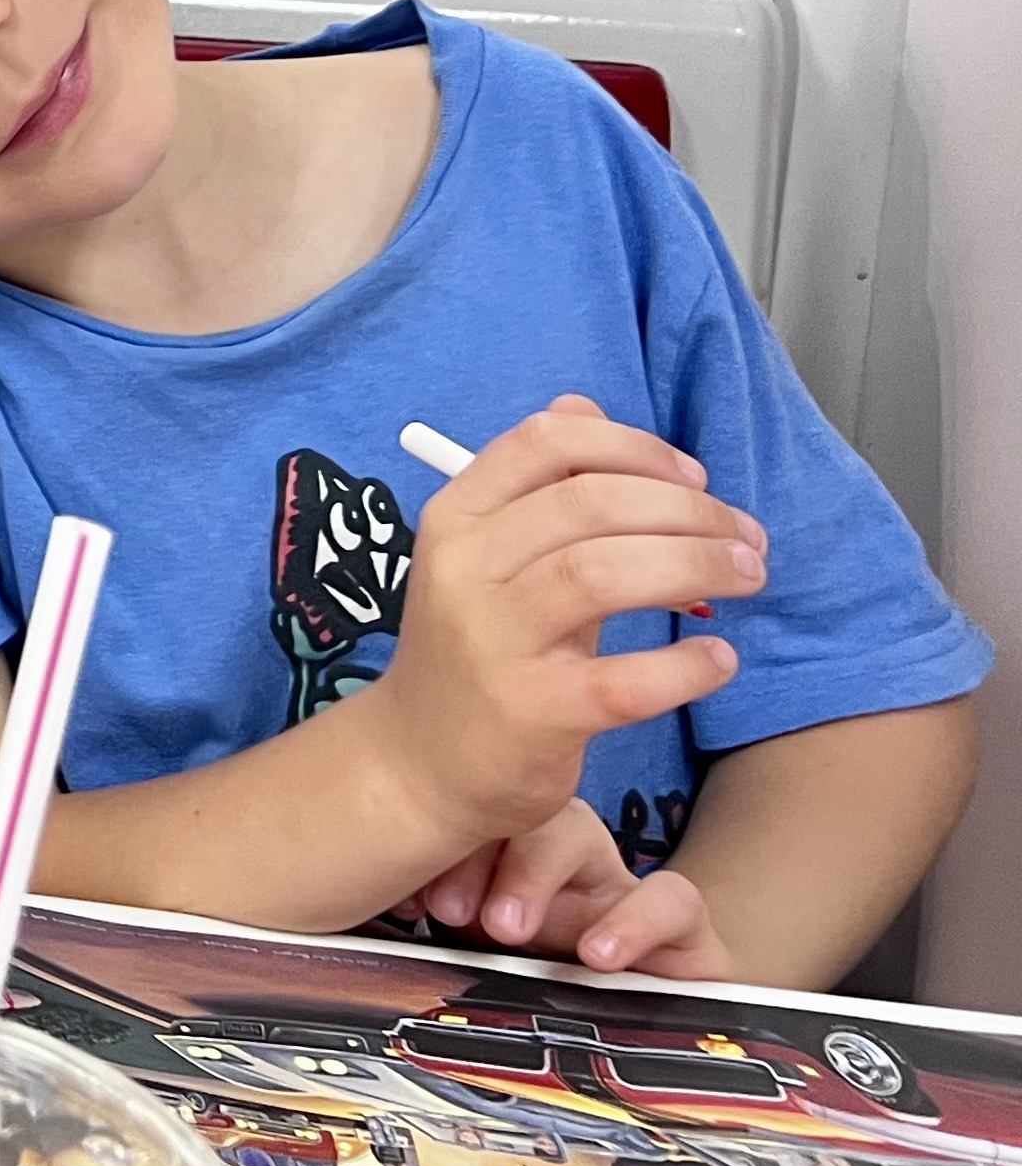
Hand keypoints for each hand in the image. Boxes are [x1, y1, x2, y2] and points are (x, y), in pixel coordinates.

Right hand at [364, 396, 763, 849]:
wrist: (418, 762)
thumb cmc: (471, 652)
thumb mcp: (487, 558)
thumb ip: (539, 487)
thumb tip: (584, 403)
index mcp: (457, 518)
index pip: (543, 443)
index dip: (631, 447)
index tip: (693, 476)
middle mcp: (466, 568)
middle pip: (587, 502)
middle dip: (687, 509)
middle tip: (746, 536)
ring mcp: (492, 641)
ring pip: (602, 573)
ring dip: (695, 565)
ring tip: (747, 575)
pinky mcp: (529, 713)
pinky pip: (623, 681)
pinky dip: (685, 666)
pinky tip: (719, 659)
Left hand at [410, 800, 733, 976]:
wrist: (647, 1048)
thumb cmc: (540, 995)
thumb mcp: (480, 963)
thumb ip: (445, 928)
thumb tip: (392, 907)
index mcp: (500, 856)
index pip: (463, 808)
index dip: (433, 838)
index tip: (409, 897)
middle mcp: (560, 858)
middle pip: (513, 806)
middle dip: (475, 848)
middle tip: (449, 910)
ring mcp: (619, 887)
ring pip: (578, 832)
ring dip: (534, 870)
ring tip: (508, 929)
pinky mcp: (685, 933)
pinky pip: (675, 898)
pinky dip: (636, 920)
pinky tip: (598, 955)